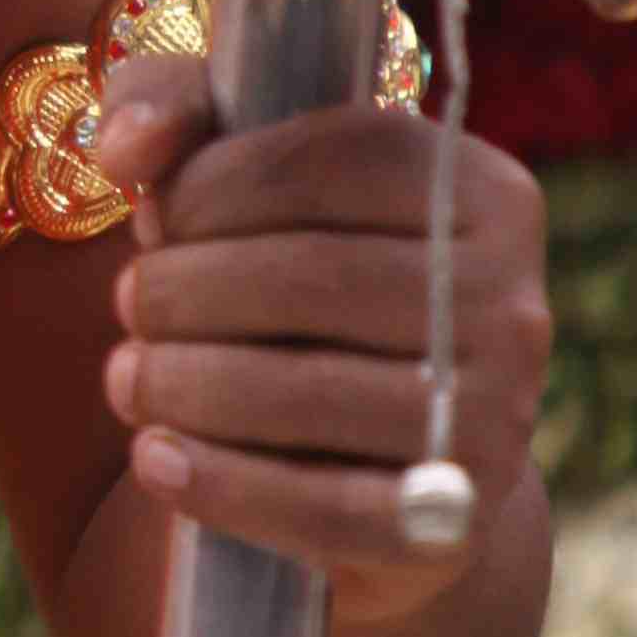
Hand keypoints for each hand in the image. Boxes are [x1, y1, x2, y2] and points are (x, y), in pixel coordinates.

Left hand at [90, 61, 551, 625]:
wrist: (390, 464)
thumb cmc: (303, 285)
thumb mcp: (243, 176)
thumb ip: (172, 111)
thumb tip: (124, 146)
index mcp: (483, 191)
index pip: (331, 160)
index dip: (211, 185)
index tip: (153, 218)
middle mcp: (513, 302)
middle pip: (311, 277)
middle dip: (185, 290)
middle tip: (130, 306)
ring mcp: (498, 419)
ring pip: (309, 393)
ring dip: (184, 384)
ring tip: (128, 378)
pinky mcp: (456, 525)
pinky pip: (324, 509)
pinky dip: (222, 485)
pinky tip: (155, 459)